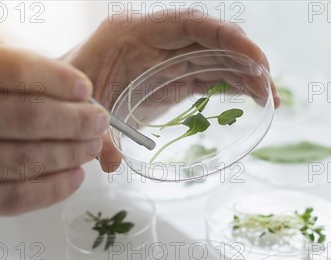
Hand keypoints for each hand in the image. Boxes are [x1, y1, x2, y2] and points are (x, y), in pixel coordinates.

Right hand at [0, 40, 106, 240]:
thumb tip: (43, 81)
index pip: (8, 69)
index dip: (55, 77)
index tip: (82, 86)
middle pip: (26, 117)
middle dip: (75, 119)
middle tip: (98, 120)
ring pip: (24, 160)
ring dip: (69, 154)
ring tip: (91, 147)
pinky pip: (10, 199)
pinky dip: (49, 189)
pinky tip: (71, 180)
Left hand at [63, 10, 279, 171]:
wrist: (62, 92)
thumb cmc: (68, 88)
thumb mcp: (82, 107)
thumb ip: (97, 134)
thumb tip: (111, 164)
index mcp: (134, 32)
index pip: (188, 24)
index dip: (224, 36)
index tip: (253, 56)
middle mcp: (157, 40)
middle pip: (210, 39)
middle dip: (244, 58)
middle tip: (267, 87)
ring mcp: (168, 59)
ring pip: (216, 58)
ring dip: (244, 75)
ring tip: (269, 99)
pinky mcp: (173, 78)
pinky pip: (209, 76)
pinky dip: (232, 86)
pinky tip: (252, 99)